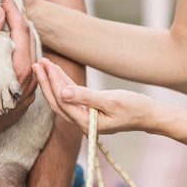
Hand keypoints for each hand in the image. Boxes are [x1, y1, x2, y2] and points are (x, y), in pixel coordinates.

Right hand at [0, 2, 37, 152]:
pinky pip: (27, 72)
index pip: (22, 31)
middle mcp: (30, 82)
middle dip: (17, 22)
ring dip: (19, 39)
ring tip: (5, 25)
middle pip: (29, 42)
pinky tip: (7, 51)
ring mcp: (27, 93)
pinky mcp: (22, 101)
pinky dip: (19, 56)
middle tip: (5, 7)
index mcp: (20, 69)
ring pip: (29, 57)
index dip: (13, 11)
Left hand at [33, 58, 158, 134]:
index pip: (63, 102)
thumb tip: (62, 93)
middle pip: (57, 102)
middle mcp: (82, 123)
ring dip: (53, 81)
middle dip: (46, 83)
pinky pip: (72, 97)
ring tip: (44, 63)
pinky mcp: (89, 110)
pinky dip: (65, 84)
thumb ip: (86, 97)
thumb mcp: (111, 100)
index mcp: (86, 123)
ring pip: (63, 99)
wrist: (150, 115)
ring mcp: (85, 117)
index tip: (46, 66)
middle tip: (37, 64)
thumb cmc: (135, 107)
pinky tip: (57, 72)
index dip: (52, 84)